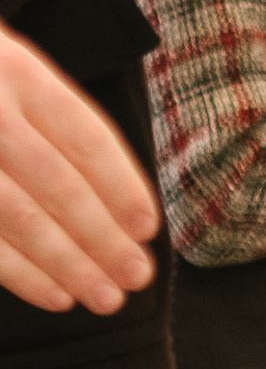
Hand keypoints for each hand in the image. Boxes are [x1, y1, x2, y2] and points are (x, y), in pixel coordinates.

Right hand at [0, 23, 159, 313]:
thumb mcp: (16, 76)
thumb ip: (60, 130)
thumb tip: (126, 214)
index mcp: (18, 71)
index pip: (83, 137)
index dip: (120, 187)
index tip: (147, 228)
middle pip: (56, 183)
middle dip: (102, 238)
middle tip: (137, 276)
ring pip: (16, 215)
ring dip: (67, 264)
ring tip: (105, 297)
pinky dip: (18, 272)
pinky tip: (53, 295)